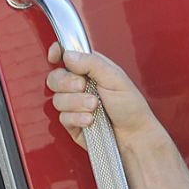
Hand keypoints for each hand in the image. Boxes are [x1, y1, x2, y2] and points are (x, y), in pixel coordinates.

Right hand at [45, 43, 161, 148]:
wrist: (133, 135)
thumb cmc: (130, 107)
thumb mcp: (115, 78)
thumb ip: (91, 63)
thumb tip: (68, 55)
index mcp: (90, 69)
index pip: (66, 56)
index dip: (57, 53)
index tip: (55, 56)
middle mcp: (79, 85)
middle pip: (55, 78)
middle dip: (67, 83)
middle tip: (83, 86)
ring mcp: (74, 105)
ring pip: (57, 99)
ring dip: (76, 103)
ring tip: (94, 106)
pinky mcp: (71, 122)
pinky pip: (62, 118)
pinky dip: (77, 118)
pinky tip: (90, 120)